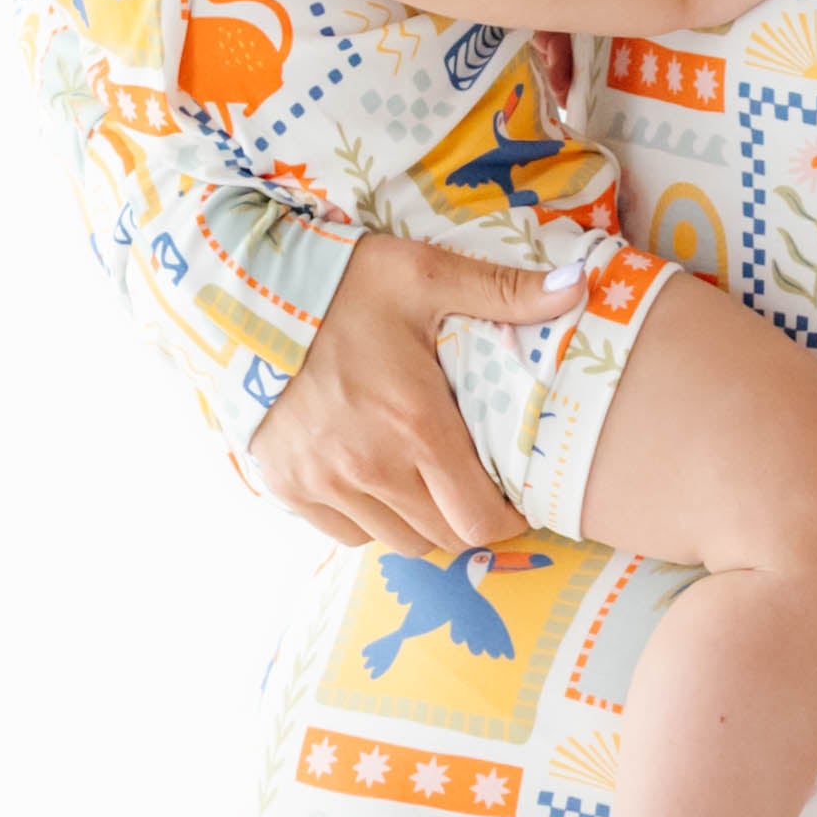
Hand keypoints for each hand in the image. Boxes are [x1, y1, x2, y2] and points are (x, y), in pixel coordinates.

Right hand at [243, 239, 583, 554]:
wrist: (238, 295)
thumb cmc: (340, 284)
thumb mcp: (425, 275)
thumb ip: (503, 291)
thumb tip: (578, 286)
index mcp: (416, 427)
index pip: (480, 519)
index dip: (506, 520)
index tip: (513, 499)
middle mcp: (370, 468)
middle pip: (443, 538)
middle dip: (468, 521)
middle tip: (474, 488)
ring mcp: (324, 484)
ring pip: (396, 542)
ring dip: (420, 522)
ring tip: (425, 482)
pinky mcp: (287, 487)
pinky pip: (346, 533)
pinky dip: (368, 519)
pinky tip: (373, 479)